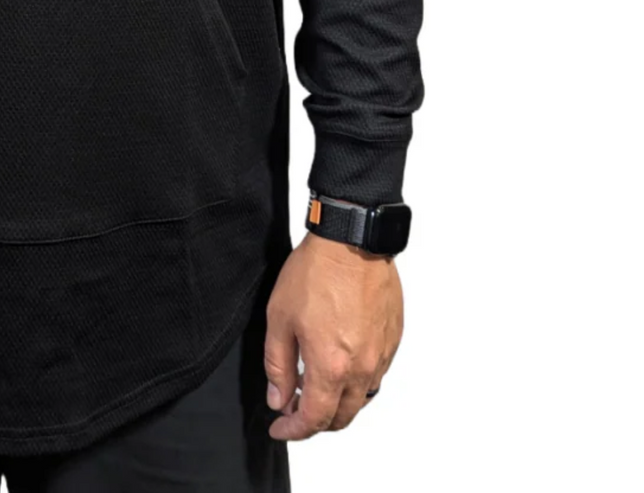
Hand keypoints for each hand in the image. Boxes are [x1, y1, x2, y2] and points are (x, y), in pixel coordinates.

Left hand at [263, 232, 402, 439]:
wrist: (352, 242)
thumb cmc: (316, 272)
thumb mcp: (280, 318)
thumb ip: (279, 365)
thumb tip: (279, 399)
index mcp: (332, 366)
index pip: (315, 419)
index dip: (294, 430)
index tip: (280, 428)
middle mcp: (363, 368)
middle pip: (342, 417)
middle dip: (317, 422)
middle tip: (294, 410)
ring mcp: (382, 355)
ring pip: (361, 398)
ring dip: (338, 402)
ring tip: (314, 386)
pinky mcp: (392, 339)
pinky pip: (376, 375)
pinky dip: (356, 380)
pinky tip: (338, 363)